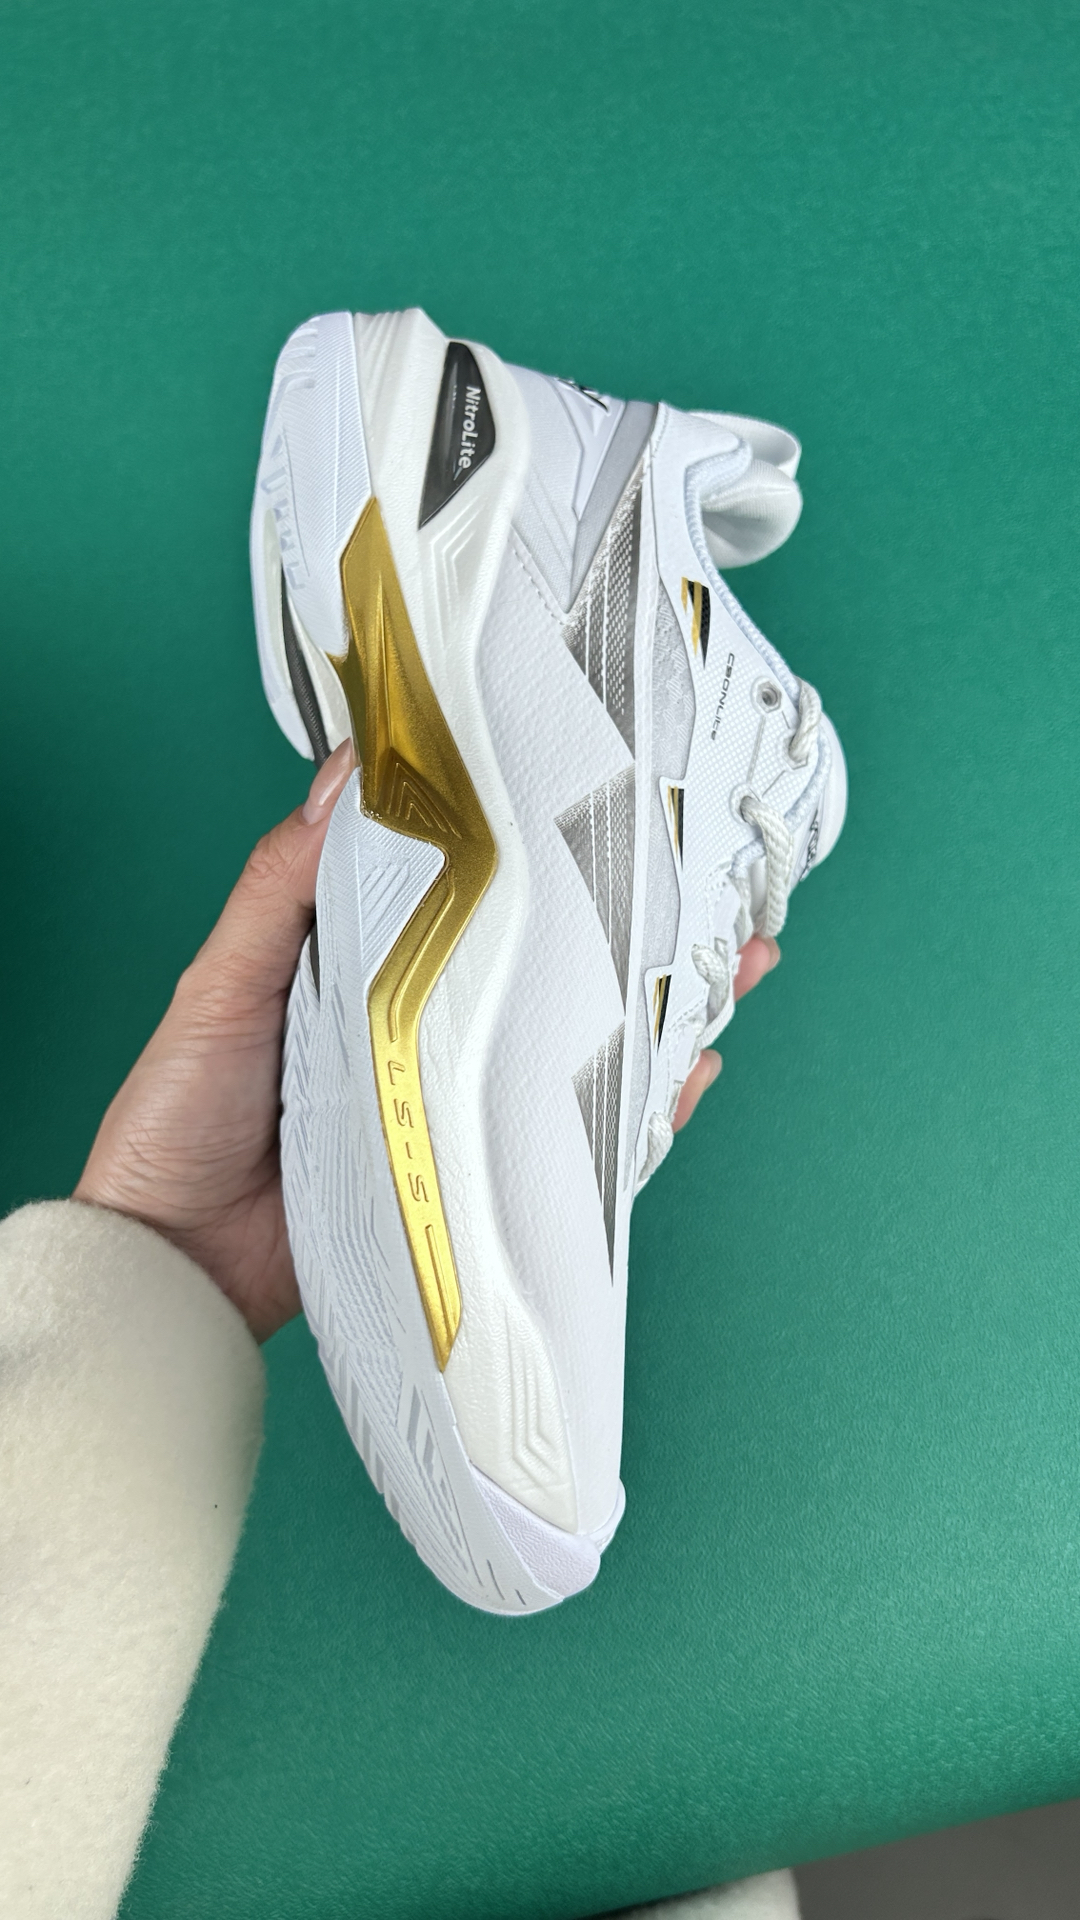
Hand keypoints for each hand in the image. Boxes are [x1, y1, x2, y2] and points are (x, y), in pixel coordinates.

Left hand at [75, 733, 776, 1342]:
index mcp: (365, 956)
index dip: (536, 843)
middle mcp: (425, 1018)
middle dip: (634, 923)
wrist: (169, 1262)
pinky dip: (633, 1110)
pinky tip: (686, 1073)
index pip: (467, 885)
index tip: (605, 793)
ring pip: (573, 1040)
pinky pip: (567, 1136)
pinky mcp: (473, 1169)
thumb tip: (348, 777)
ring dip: (656, 1005)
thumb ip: (279, 891)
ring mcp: (456, 1095)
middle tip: (714, 884)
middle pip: (545, 962)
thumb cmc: (178, 1112)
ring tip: (734, 965)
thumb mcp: (219, 983)